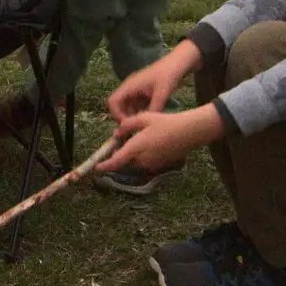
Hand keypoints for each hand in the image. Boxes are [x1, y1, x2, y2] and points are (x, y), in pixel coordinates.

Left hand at [96, 104, 223, 173]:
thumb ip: (127, 125)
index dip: (105, 166)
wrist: (189, 132)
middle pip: (125, 162)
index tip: (97, 168)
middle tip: (119, 142)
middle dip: (119, 155)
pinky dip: (141, 156)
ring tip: (134, 139)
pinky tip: (147, 143)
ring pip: (135, 162)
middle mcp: (143, 159)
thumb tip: (116, 133)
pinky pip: (145, 162)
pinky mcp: (160, 164)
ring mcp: (152, 163)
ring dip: (131, 155)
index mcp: (136, 148)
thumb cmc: (166, 122)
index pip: (117, 161)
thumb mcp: (144, 118)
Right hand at [107, 41, 201, 120]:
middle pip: (117, 105)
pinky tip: (147, 119)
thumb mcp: (162, 94)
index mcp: (130, 86)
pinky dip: (138, 112)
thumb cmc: (169, 75)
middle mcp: (130, 87)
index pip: (113, 102)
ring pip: (126, 106)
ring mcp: (136, 90)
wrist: (178, 63)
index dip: (116, 115)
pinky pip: (135, 105)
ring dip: (131, 116)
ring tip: (141, 126)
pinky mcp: (143, 92)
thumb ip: (153, 109)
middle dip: (123, 117)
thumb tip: (145, 124)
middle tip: (133, 129)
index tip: (128, 125)